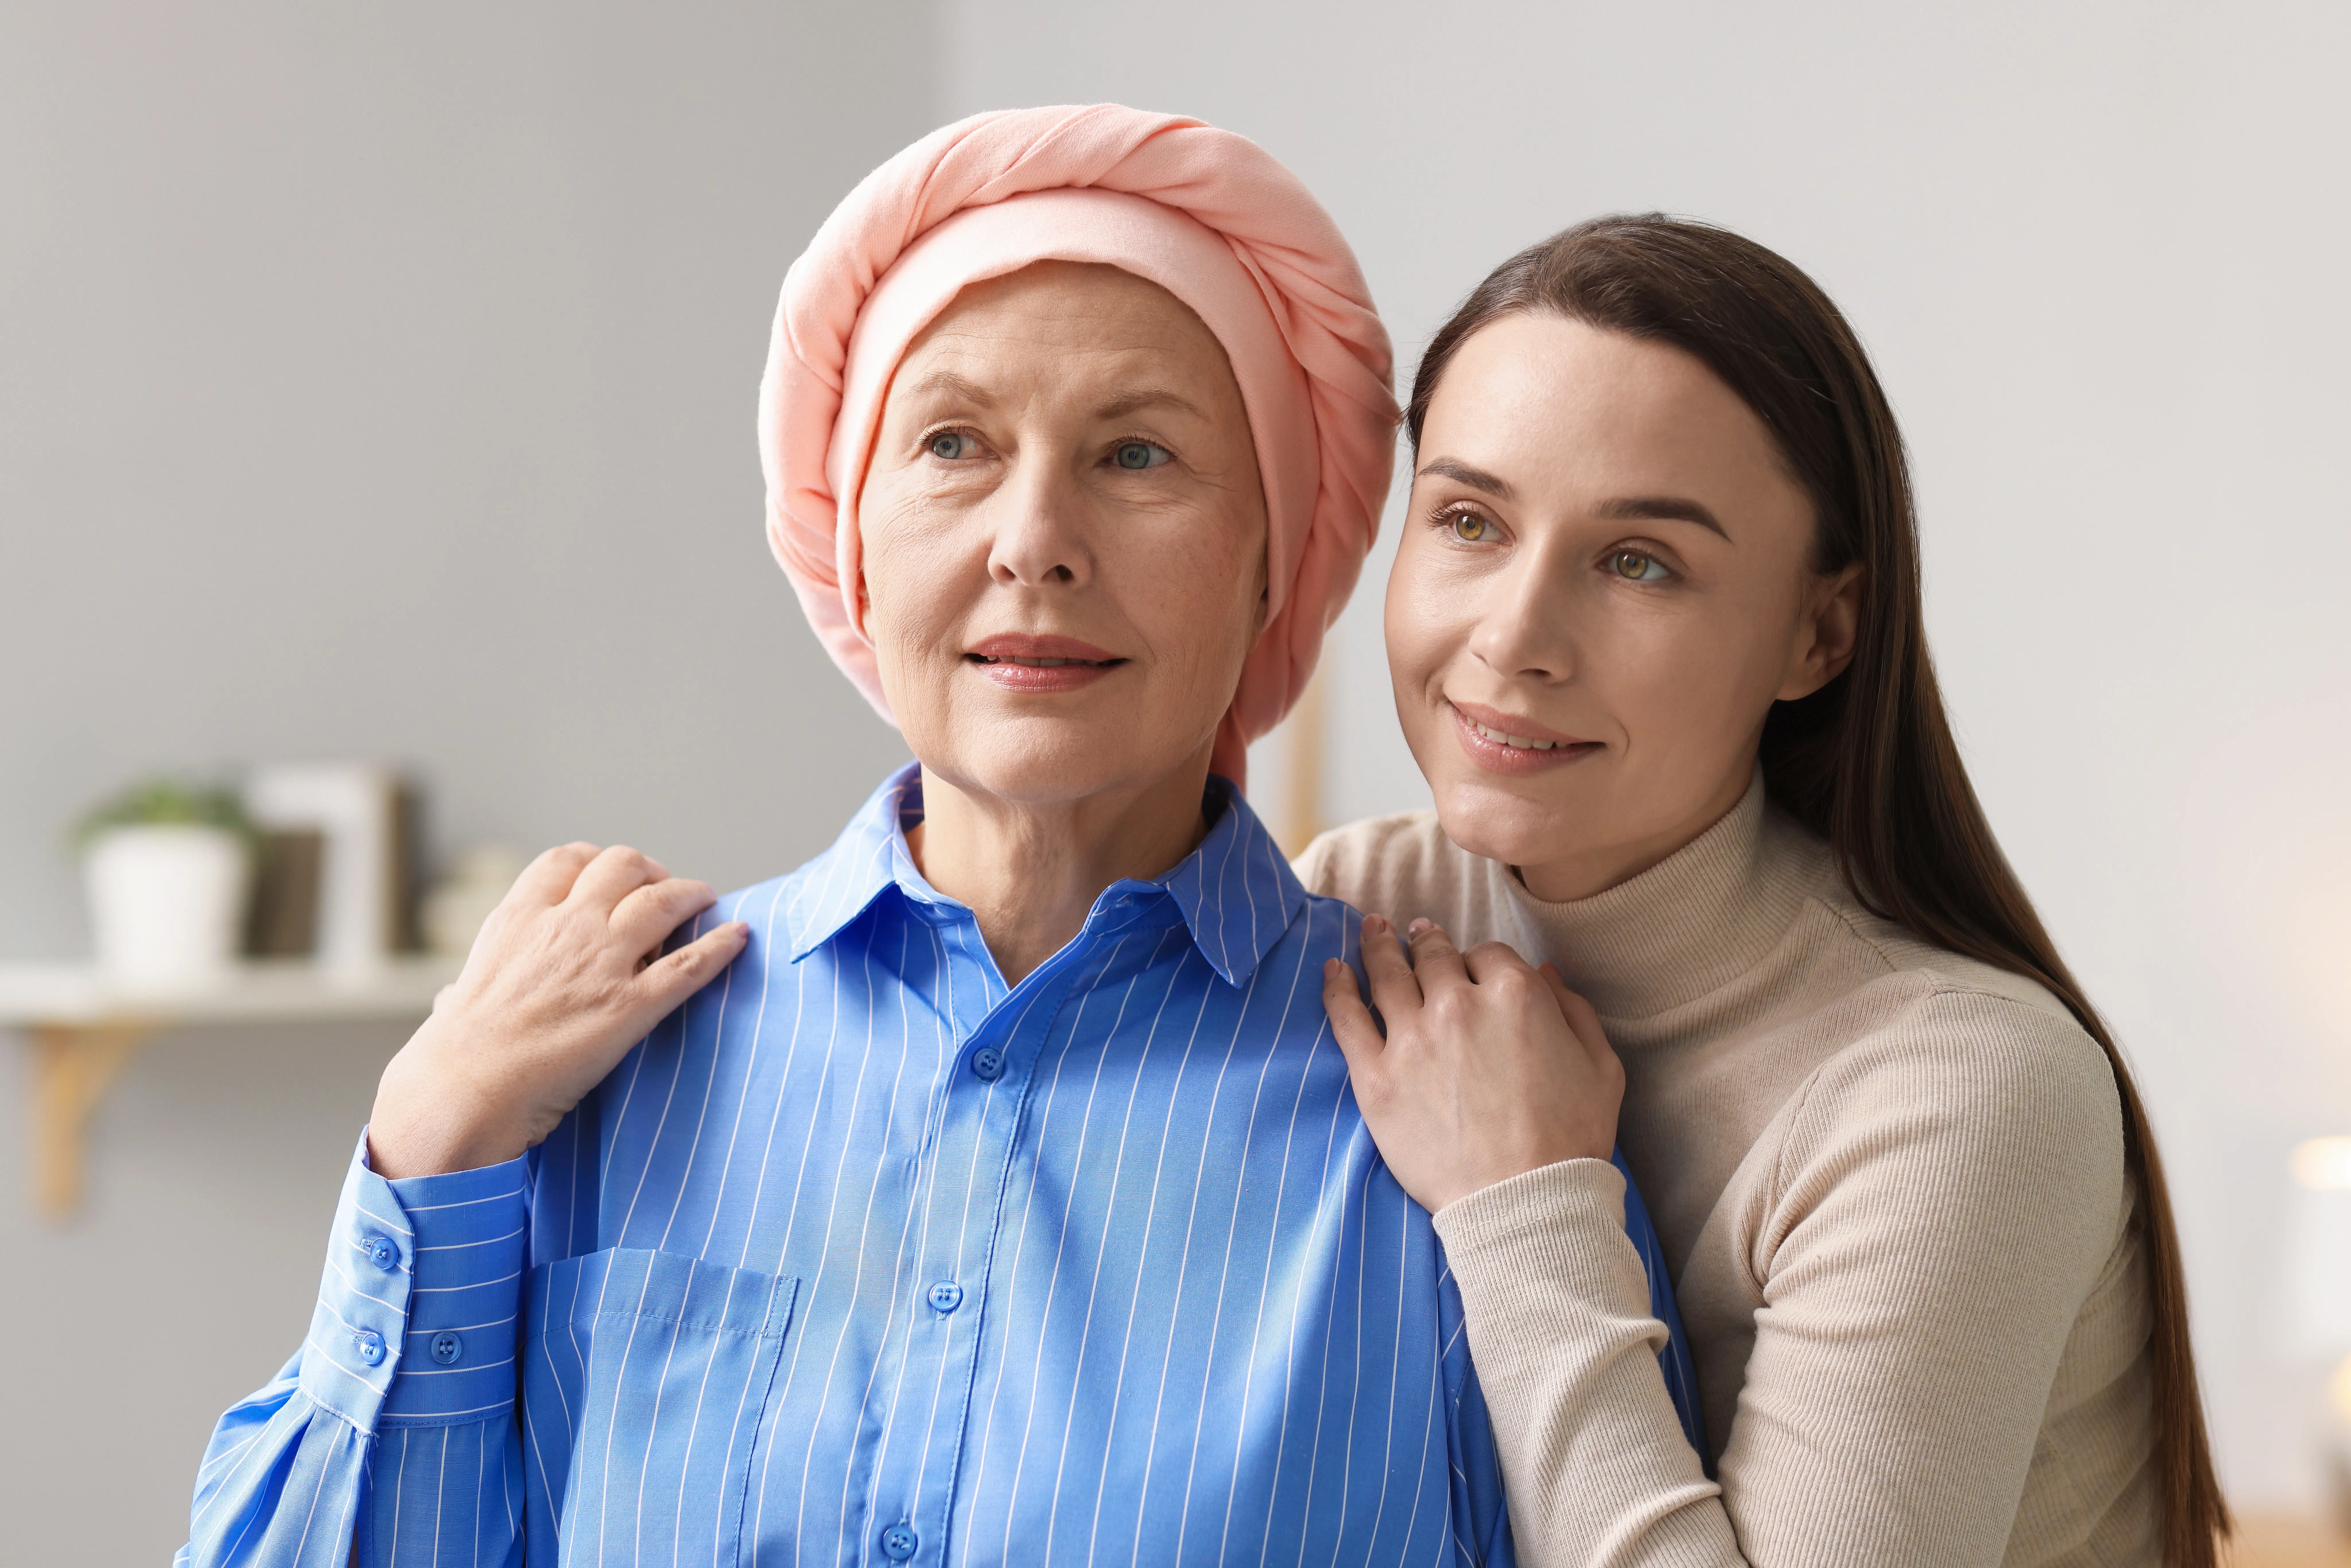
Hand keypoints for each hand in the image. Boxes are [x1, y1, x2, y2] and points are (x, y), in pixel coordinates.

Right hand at [367, 843, 749, 1177]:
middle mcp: (565, 927)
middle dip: (650, 872)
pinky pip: (690, 965)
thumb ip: (467, 988)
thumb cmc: (452, 1055)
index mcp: (519, 919)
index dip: (599, 862)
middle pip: (622, 866)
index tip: (616, 878)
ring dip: (690, 895)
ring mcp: (601, 963)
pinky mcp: (630, 1006)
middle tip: (664, 891)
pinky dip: (720, 947)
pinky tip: (740, 936)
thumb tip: (451, 1000)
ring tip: (706, 900)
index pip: (567, 859)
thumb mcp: (454, 998)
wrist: (462, 1090)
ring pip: (662, 902)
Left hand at [1322, 915, 1622, 1213]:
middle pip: (1434, 956)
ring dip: (1378, 946)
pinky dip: (1337, 988)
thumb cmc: (1570, 1140)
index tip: (1471, 965)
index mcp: (1516, 995)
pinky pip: (1347, 1018)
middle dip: (1425, 940)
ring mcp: (1412, 1039)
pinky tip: (1332, 970)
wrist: (1523, 1202)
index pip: (1488, 954)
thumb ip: (1575, 1010)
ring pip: (1388, 974)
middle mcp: (1459, 1005)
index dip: (1480, 959)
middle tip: (1413, 932)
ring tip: (1371, 930)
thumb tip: (1545, 972)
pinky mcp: (1376, 1077)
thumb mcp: (1601, 1067)